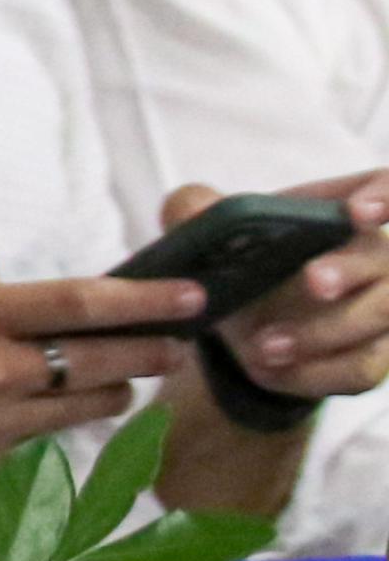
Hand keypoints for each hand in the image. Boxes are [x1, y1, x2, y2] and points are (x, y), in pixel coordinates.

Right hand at [0, 241, 204, 513]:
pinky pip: (41, 435)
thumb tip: (9, 278)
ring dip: (111, 385)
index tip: (195, 295)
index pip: (84, 303)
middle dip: (156, 347)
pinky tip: (21, 405)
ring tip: (113, 373)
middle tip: (179, 341)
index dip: (148, 299)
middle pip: (108, 359)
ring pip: (90, 405)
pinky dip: (44, 416)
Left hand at [184, 175, 388, 402]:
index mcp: (338, 213)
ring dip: (322, 333)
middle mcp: (375, 256)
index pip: (382, 186)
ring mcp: (383, 308)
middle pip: (383, 259)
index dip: (384, 195)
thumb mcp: (210, 236)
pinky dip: (311, 374)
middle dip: (349, 269)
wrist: (245, 328)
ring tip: (264, 346)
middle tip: (313, 281)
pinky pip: (360, 368)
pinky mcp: (374, 356)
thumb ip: (194, 210)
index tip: (361, 210)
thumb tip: (192, 208)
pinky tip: (268, 370)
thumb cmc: (242, 263)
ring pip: (379, 317)